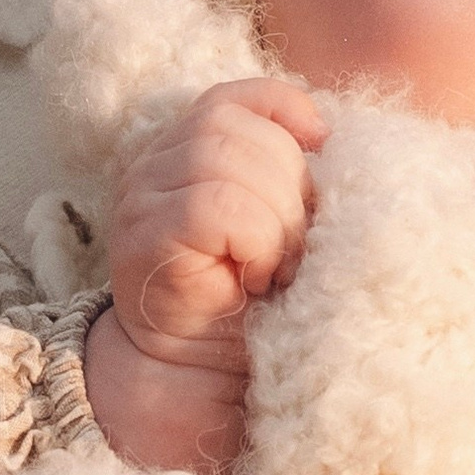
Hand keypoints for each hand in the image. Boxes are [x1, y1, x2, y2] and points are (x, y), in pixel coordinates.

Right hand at [105, 76, 324, 376]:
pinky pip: (219, 205)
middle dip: (290, 185)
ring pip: (229, 163)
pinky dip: (257, 241)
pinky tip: (257, 277)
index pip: (233, 98)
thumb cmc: (243, 302)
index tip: (323, 147)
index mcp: (182, 149)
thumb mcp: (274, 225)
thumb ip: (285, 178)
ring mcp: (142, 195)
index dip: (284, 110)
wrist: (194, 375)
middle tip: (299, 248)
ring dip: (277, 219)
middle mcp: (152, 163)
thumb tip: (332, 140)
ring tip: (279, 267)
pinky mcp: (146, 233)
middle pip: (238, 130)